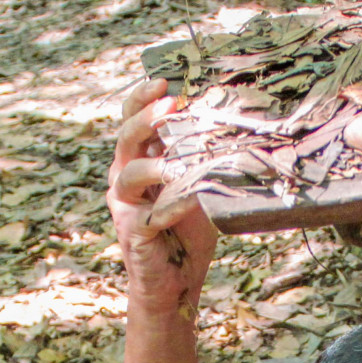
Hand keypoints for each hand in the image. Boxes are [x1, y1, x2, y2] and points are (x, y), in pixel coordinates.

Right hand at [107, 79, 217, 318]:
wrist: (176, 281)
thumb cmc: (188, 233)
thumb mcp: (200, 188)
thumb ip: (205, 162)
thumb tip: (236, 130)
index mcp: (139, 160)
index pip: (133, 119)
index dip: (144, 98)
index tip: (165, 81)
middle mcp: (125, 177)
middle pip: (126, 137)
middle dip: (146, 117)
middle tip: (170, 103)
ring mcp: (126, 205)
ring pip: (129, 173)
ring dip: (154, 163)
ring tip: (177, 160)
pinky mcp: (134, 231)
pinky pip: (150, 214)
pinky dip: (172, 205)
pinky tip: (191, 200)